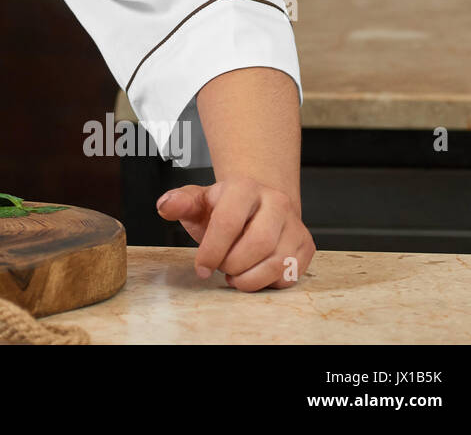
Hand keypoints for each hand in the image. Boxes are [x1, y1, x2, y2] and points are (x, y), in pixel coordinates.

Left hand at [155, 177, 314, 290]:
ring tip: (233, 275)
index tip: (201, 267)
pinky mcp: (305, 246)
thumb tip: (165, 206)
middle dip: (232, 264)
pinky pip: (290, 274)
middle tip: (220, 268)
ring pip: (277, 262)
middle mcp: (276, 201)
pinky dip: (267, 283)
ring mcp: (294, 224)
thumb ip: (179, 203)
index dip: (212, 250)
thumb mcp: (196, 202)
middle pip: (258, 244)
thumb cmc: (222, 208)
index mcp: (244, 187)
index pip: (229, 221)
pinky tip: (252, 275)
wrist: (254, 207)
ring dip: (249, 278)